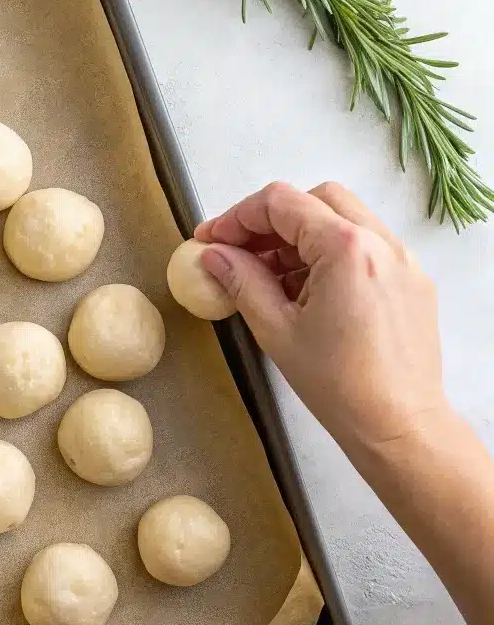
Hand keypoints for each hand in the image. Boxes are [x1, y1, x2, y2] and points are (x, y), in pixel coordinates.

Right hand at [194, 181, 446, 456]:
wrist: (398, 424)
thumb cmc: (339, 385)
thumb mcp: (275, 330)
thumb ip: (241, 281)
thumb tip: (214, 255)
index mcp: (346, 249)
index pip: (282, 203)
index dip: (237, 217)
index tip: (212, 239)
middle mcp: (381, 243)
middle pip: (316, 200)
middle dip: (271, 220)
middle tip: (239, 251)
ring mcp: (402, 260)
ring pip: (343, 220)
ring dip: (300, 236)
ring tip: (268, 276)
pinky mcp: (411, 281)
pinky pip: (364, 247)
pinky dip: (329, 254)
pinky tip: (305, 291)